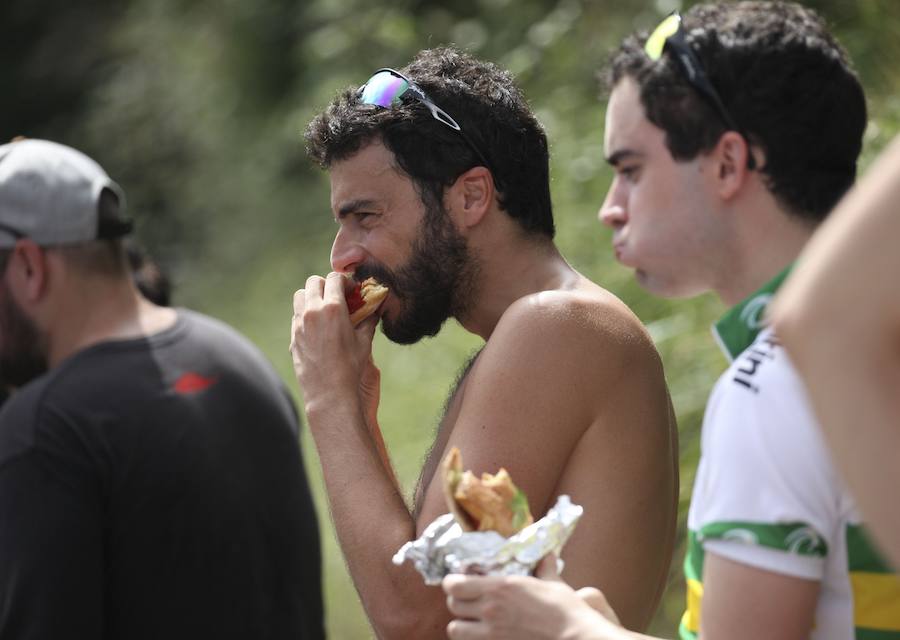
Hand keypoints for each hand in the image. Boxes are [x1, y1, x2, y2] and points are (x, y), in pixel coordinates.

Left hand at [290, 272, 377, 405]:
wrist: (328, 393)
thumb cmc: (350, 368)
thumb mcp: (364, 342)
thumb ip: (369, 320)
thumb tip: (375, 309)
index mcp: (332, 309)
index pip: (334, 278)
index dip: (345, 282)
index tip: (352, 291)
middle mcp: (312, 312)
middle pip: (313, 282)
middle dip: (327, 285)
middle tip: (338, 297)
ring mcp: (299, 324)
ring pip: (300, 296)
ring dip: (312, 296)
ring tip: (325, 309)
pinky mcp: (293, 336)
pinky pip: (296, 315)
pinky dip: (306, 314)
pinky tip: (318, 327)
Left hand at [442, 564, 626, 639]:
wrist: (574, 637)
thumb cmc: (565, 610)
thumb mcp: (553, 584)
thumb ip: (545, 569)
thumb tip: (548, 556)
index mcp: (499, 588)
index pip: (455, 585)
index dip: (452, 583)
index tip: (458, 582)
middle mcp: (490, 609)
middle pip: (453, 606)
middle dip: (457, 602)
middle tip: (468, 601)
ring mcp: (492, 633)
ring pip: (455, 630)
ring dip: (461, 625)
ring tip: (472, 622)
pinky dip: (473, 639)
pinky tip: (485, 635)